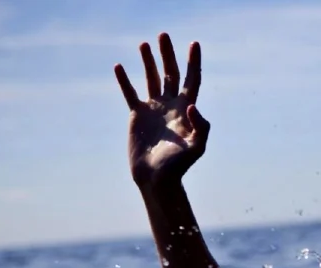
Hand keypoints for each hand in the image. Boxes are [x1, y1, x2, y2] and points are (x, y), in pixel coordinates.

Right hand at [114, 33, 209, 185]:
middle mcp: (171, 106)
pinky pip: (130, 93)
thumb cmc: (178, 166)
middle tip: (163, 35)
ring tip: (145, 44)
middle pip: (170, 73)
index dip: (193, 62)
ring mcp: (154, 109)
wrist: (157, 178)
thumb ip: (200, 127)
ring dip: (148, 62)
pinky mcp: (137, 116)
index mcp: (186, 110)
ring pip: (151, 79)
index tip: (194, 44)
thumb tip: (192, 105)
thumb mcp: (196, 148)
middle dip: (168, 54)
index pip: (192, 80)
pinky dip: (125, 80)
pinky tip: (119, 66)